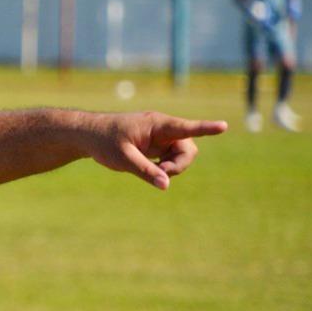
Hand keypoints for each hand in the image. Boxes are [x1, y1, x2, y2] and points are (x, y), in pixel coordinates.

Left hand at [83, 111, 227, 189]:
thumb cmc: (103, 142)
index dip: (205, 128)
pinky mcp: (157, 146)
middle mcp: (163, 129)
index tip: (223, 126)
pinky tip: (151, 168)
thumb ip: (144, 171)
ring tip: (150, 171)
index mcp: (156, 125)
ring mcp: (161, 138)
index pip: (185, 127)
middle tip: (160, 173)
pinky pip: (172, 158)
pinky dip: (165, 167)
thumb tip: (166, 185)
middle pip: (188, 148)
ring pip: (181, 155)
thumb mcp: (122, 158)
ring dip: (171, 167)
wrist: (88, 135)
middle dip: (179, 164)